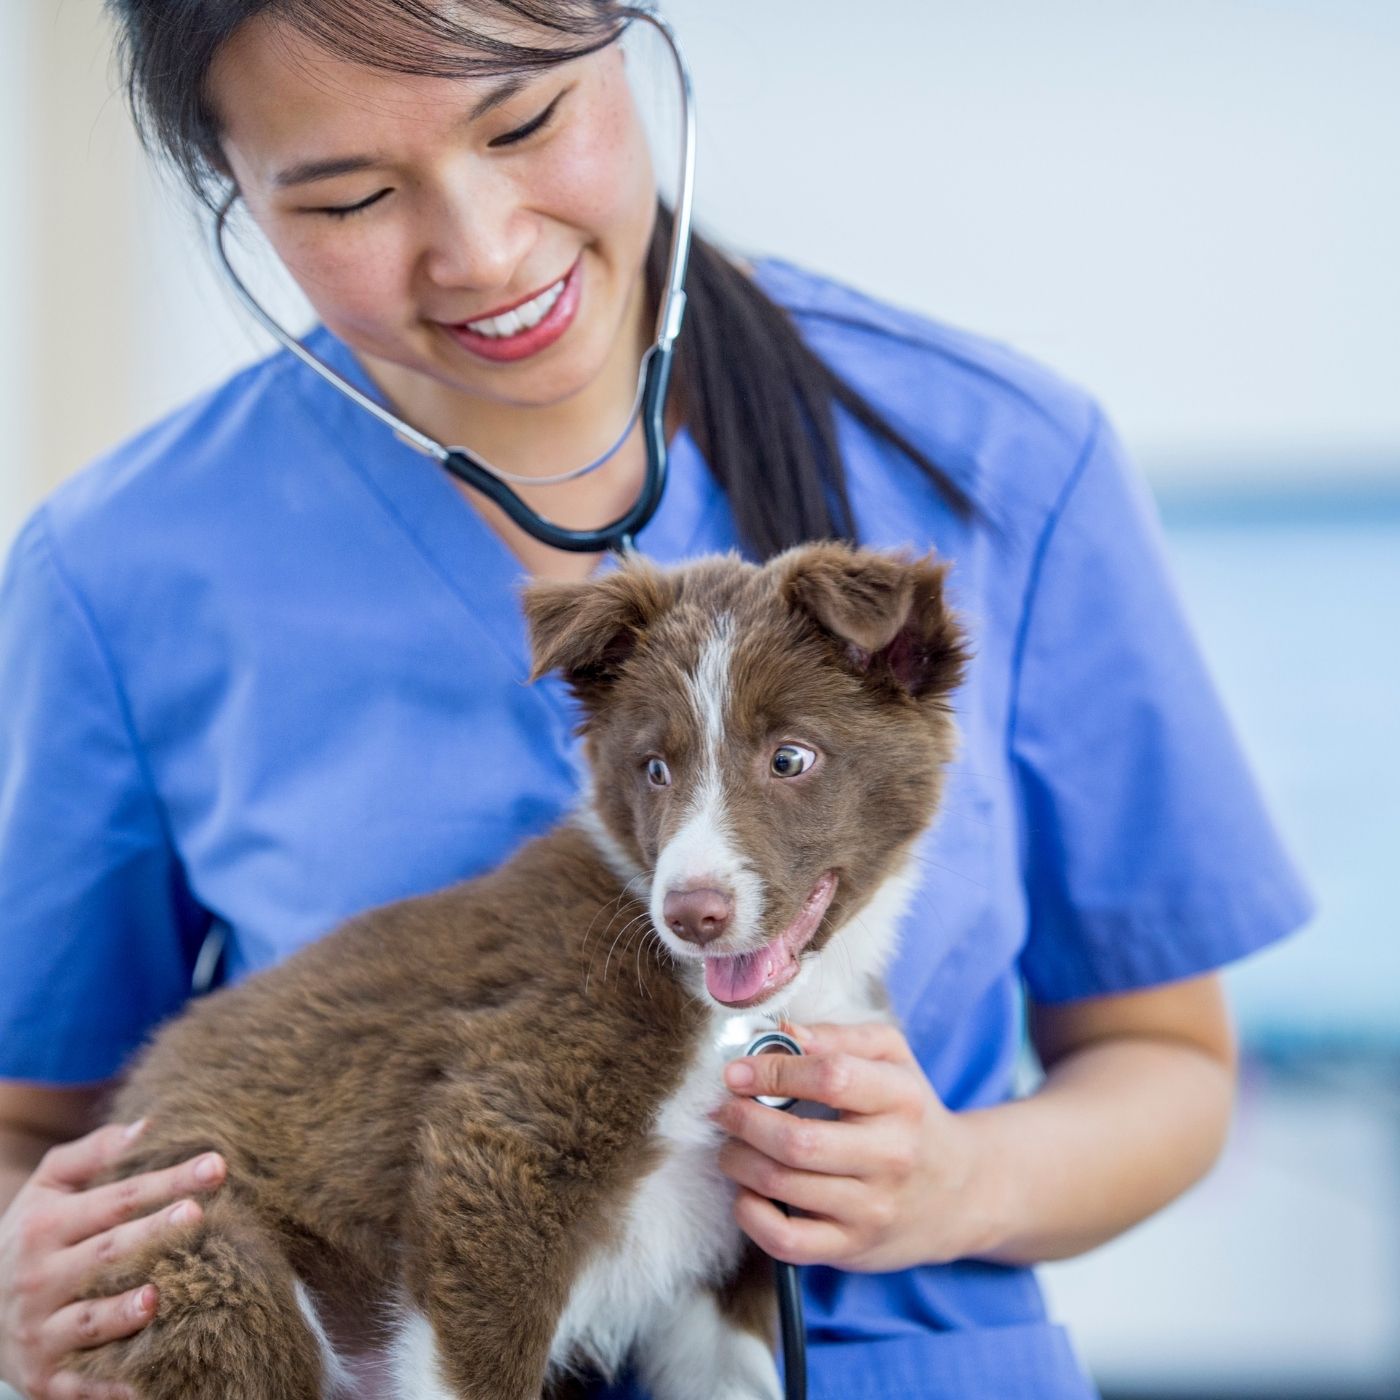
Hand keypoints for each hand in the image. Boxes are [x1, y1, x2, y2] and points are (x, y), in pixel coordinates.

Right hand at [0, 1120, 225, 1399]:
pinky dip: (110, 1386)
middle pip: (106, 1254)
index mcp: (45, 1227)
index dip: (167, 1180)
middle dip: (152, 1234)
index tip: (217, 1165)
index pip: (117, 1198)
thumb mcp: (48, 1190)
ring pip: (87, 1321)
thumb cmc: (35, 1237)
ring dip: (122, 1313)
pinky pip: (81, 1384)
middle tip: (197, 1213)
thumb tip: (149, 1125)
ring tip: (158, 1296)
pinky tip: (146, 1384)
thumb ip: (95, 1154)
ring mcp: (40, 1331)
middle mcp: (39, 1279)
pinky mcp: (44, 1377)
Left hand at [709, 1021, 997, 1271]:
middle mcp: (892, 1155)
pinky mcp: (853, 1248)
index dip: (773, 1070)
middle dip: (744, 1120)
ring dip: (738, 1160)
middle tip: (722, 1109)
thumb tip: (781, 1031)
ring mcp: (873, 1208)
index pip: (831, 1077)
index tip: (736, 1071)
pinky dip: (750, 1214)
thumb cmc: (909, 1113)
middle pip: (798, 1140)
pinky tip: (745, 1191)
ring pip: (784, 1186)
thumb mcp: (892, 1058)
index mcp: (901, 1098)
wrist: (959, 1192)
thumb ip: (839, 1036)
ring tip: (730, 1144)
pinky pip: (786, 1240)